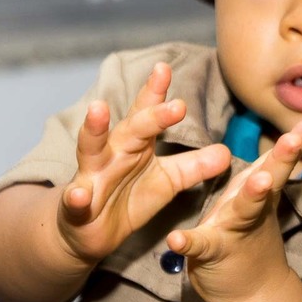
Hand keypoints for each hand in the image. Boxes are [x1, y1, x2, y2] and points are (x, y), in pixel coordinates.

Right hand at [57, 62, 230, 264]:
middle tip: (177, 106)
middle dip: (151, 115)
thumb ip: (195, 166)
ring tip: (98, 109)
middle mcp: (112, 153)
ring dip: (94, 130)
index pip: (148, 114)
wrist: (91, 233)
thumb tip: (226, 152)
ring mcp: (91, 177)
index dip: (156, 92)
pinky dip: (76, 197)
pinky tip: (79, 194)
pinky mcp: (76, 206)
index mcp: (137, 145)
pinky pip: (75, 200)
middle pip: (132, 129)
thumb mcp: (169, 182)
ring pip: (90, 150)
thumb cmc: (129, 199)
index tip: (164, 68)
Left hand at [166, 121, 301, 301]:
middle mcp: (250, 208)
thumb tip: (293, 136)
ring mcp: (233, 230)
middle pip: (269, 179)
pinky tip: (176, 239)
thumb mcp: (263, 199)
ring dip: (252, 196)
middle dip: (282, 158)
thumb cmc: (252, 238)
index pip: (276, 162)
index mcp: (256, 191)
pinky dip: (188, 243)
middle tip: (295, 139)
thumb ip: (271, 169)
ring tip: (259, 182)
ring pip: (244, 210)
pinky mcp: (212, 253)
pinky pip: (200, 246)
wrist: (253, 294)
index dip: (293, 143)